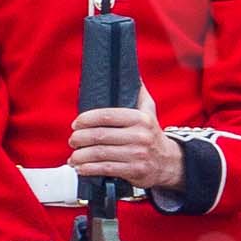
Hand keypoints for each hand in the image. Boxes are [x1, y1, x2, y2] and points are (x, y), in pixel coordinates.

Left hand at [69, 85, 183, 191]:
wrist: (168, 161)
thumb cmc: (151, 133)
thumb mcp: (149, 110)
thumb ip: (137, 92)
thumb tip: (129, 69)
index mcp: (140, 118)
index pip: (107, 115)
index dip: (87, 119)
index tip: (76, 123)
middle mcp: (140, 136)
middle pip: (100, 135)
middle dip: (80, 138)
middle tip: (72, 140)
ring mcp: (137, 155)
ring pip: (101, 154)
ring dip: (81, 156)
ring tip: (73, 156)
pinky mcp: (134, 171)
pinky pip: (106, 169)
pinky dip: (89, 169)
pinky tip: (80, 168)